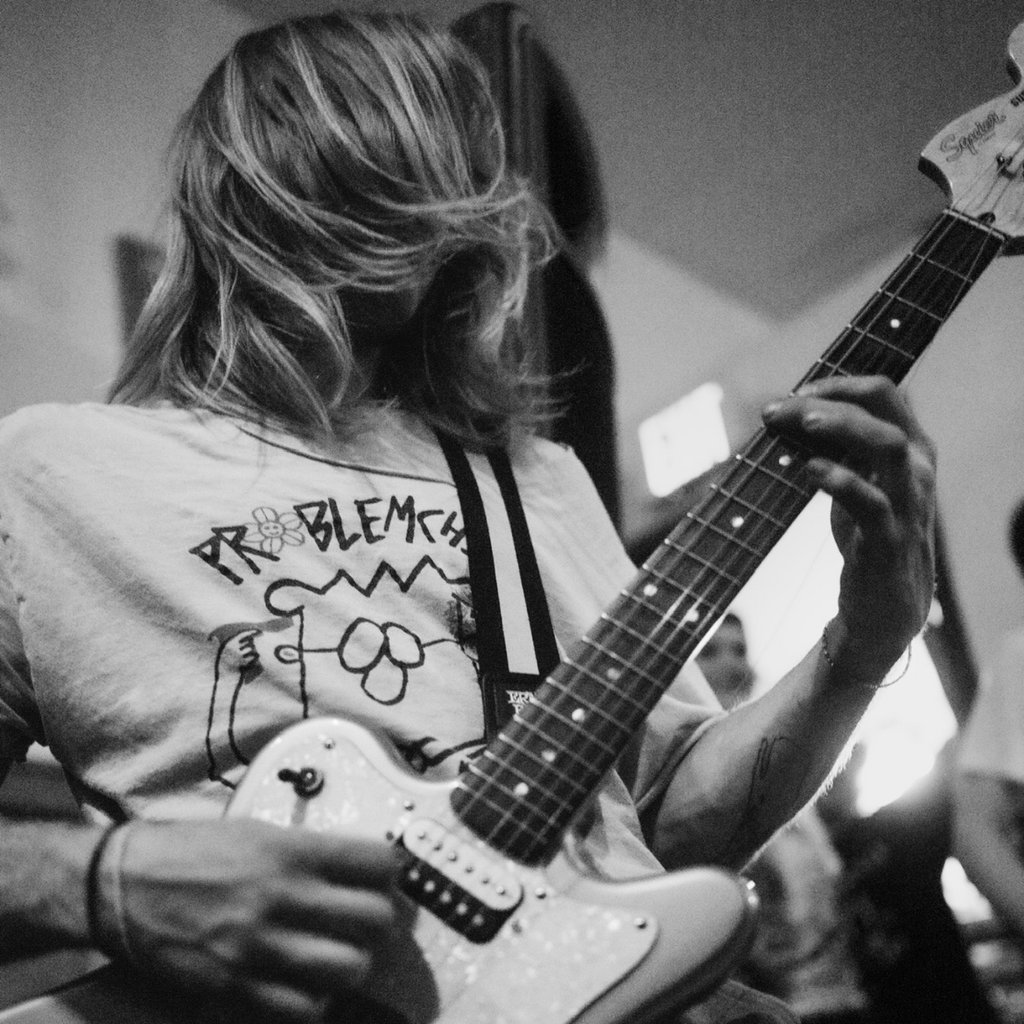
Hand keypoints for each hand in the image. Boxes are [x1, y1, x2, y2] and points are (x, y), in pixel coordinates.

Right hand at [95, 819, 401, 1021]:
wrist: (122, 885)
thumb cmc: (186, 852)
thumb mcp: (255, 832)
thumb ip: (307, 849)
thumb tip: (356, 864)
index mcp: (290, 851)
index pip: (377, 862)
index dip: (392, 869)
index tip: (389, 874)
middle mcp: (283, 897)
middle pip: (375, 918)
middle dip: (381, 918)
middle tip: (370, 916)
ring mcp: (262, 946)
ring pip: (351, 967)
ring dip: (354, 961)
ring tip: (343, 952)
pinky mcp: (239, 986)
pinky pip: (305, 1006)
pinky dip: (317, 999)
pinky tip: (310, 983)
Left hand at [762, 374, 935, 675]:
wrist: (884, 608)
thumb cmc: (867, 536)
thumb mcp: (855, 482)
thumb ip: (836, 447)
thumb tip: (787, 413)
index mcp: (910, 449)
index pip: (883, 393)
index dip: (838, 384)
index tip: (794, 393)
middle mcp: (917, 469)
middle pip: (883, 410)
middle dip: (829, 400)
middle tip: (779, 409)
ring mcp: (907, 503)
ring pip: (888, 446)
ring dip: (843, 427)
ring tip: (803, 423)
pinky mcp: (889, 539)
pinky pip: (871, 502)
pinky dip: (840, 480)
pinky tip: (809, 470)